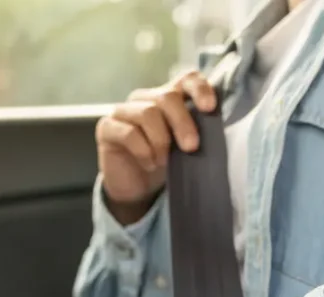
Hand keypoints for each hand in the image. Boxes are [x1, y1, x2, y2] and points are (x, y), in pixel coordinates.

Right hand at [95, 70, 217, 223]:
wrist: (137, 190)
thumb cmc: (165, 165)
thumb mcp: (185, 147)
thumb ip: (197, 130)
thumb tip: (217, 123)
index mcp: (169, 98)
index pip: (186, 79)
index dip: (199, 88)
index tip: (209, 108)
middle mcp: (145, 99)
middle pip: (167, 97)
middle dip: (182, 122)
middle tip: (192, 147)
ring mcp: (124, 111)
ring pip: (148, 113)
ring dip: (161, 141)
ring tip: (164, 162)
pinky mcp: (107, 127)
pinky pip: (128, 133)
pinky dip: (143, 151)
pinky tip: (149, 163)